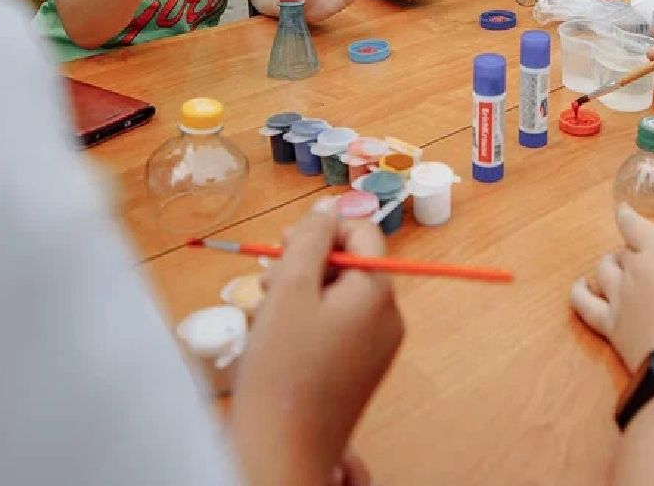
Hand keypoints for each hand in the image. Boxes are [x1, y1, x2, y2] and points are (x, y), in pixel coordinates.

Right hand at [231, 199, 402, 485]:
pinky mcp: (359, 371)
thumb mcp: (290, 286)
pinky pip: (337, 327)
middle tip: (267, 278)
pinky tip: (277, 338)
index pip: (362, 232)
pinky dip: (307, 321)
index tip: (284, 243)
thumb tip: (330, 205)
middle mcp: (388, 318)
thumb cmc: (282, 367)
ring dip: (300, 291)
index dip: (322, 229)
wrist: (280, 449)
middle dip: (306, 262)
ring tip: (266, 311)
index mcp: (379, 292)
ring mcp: (376, 348)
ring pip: (339, 295)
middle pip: (350, 263)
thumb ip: (312, 238)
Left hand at [571, 204, 653, 379]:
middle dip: (632, 252)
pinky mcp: (609, 327)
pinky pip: (583, 303)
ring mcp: (618, 298)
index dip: (628, 216)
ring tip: (617, 269)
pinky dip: (579, 292)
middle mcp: (635, 270)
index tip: (623, 211)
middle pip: (623, 251)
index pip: (636, 226)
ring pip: (602, 270)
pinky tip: (581, 286)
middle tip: (646, 261)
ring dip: (609, 266)